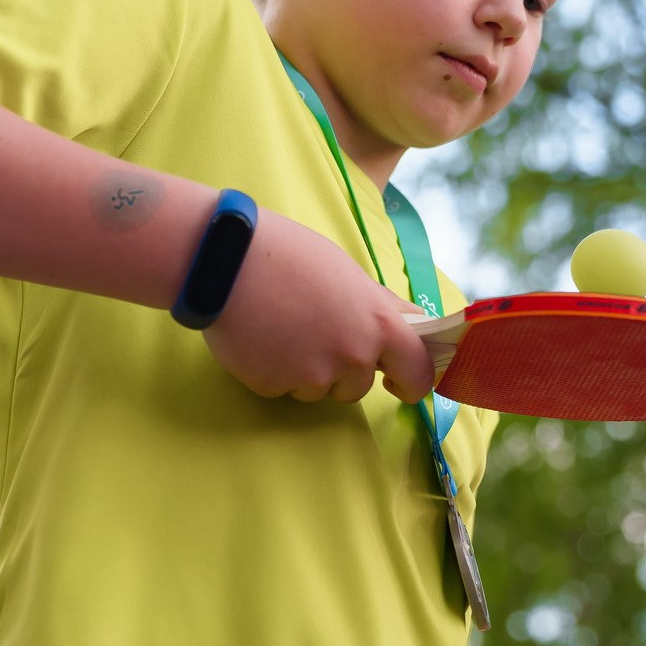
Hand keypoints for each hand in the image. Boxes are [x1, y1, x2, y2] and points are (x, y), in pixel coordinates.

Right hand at [202, 209, 436, 403]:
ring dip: (306, 370)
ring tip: (282, 327)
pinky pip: (283, 388)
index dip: (412, 383)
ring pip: (318, 389)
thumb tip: (416, 321)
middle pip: (358, 386)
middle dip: (343, 370)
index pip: (417, 371)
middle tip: (316, 333)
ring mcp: (312, 375)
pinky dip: (274, 370)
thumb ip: (383, 306)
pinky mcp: (273, 386)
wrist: (228, 260)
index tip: (399, 383)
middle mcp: (352, 356)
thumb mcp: (349, 274)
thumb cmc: (291, 255)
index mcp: (379, 324)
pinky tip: (261, 337)